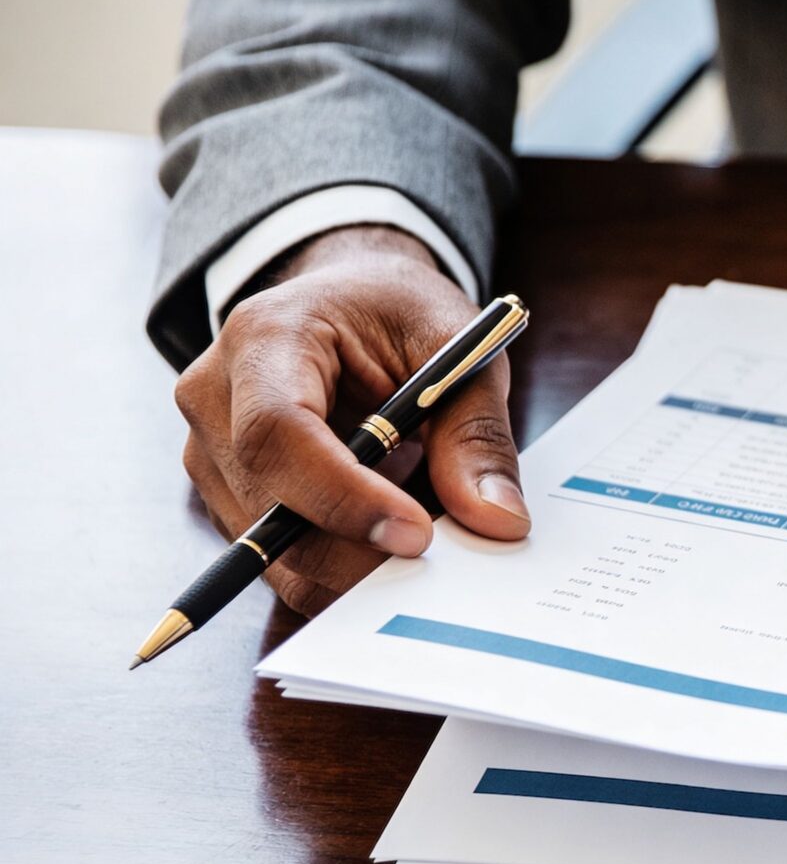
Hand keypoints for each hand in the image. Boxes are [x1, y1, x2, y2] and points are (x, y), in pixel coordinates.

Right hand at [173, 225, 526, 616]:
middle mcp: (216, 397)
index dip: (344, 496)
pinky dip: (347, 562)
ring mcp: (211, 453)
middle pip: (270, 509)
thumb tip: (497, 520)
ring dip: (358, 561)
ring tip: (421, 519)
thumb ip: (477, 433)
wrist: (349, 301)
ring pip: (277, 551)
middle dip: (362, 551)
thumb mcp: (457, 348)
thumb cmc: (397, 312)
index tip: (416, 534)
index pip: (277, 432)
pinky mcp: (228, 496)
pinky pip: (285, 559)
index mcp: (265, 337)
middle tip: (445, 553)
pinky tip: (388, 529)